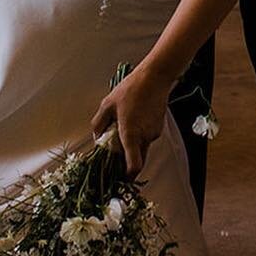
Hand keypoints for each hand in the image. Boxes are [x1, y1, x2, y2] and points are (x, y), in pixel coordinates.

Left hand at [91, 62, 171, 176]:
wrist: (155, 76)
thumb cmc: (131, 89)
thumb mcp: (107, 104)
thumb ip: (99, 124)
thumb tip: (96, 138)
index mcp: (130, 134)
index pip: (134, 166)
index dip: (128, 176)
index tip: (121, 179)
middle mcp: (144, 137)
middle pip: (137, 160)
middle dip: (127, 160)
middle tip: (116, 151)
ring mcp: (154, 132)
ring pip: (142, 147)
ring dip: (133, 144)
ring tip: (124, 126)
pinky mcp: (159, 126)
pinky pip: (147, 137)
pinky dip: (140, 134)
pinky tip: (135, 118)